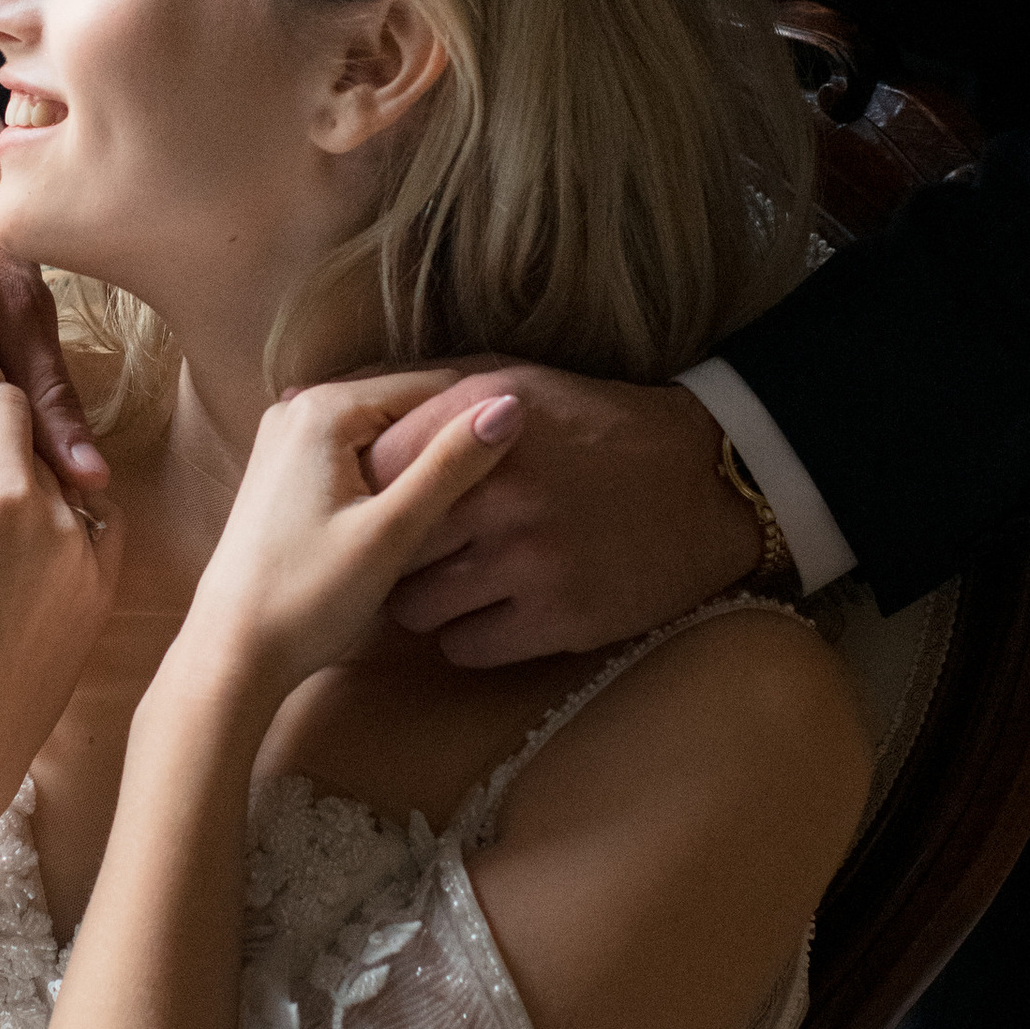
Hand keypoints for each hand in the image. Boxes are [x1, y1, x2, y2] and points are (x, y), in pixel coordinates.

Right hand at [0, 372, 122, 797]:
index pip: (3, 399)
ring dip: (31, 476)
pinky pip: (96, 529)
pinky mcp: (101, 598)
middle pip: (36, 440)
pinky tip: (22, 539)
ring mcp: (91, 560)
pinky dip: (65, 517)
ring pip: (67, 482)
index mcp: (5, 495)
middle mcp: (63, 518)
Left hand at [174, 372, 523, 709]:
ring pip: (381, 431)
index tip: (534, 445)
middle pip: (402, 405)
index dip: (482, 413)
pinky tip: (421, 506)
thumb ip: (449, 466)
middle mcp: (298, 408)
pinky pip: (356, 453)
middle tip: (511, 471)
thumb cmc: (307, 598)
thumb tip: (510, 405)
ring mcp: (288, 440)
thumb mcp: (390, 532)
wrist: (233, 652)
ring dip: (422, 456)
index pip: (429, 386)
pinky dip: (390, 473)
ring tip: (475, 489)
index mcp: (323, 409)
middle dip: (451, 434)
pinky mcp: (286, 472)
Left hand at [371, 364, 757, 661]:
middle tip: (413, 553)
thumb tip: (325, 404)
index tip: (374, 505)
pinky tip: (495, 611)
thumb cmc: (595, 426)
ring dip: (429, 601)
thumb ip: (430, 396)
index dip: (365, 492)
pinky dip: (470, 636)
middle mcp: (499, 487)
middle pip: (389, 543)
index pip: (375, 468)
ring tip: (459, 582)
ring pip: (417, 607)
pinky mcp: (560, 616)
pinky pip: (465, 647)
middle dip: (392, 553)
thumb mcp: (516, 381)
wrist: (704, 479)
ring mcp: (530, 556)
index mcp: (479, 418)